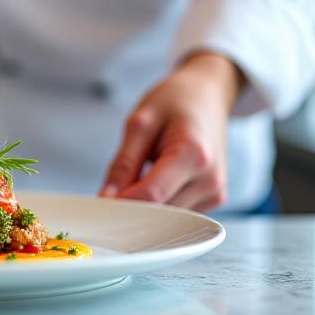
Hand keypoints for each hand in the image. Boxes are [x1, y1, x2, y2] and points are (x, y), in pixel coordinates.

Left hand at [100, 52, 244, 211]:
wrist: (207, 95)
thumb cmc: (175, 101)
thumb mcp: (140, 122)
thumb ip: (123, 163)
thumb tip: (107, 198)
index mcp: (193, 154)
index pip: (151, 195)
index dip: (122, 204)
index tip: (100, 203)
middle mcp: (210, 179)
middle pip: (161, 212)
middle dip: (132, 206)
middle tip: (112, 190)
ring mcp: (215, 191)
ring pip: (169, 219)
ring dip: (147, 206)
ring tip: (139, 174)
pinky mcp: (214, 198)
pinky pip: (179, 213)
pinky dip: (161, 203)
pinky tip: (156, 180)